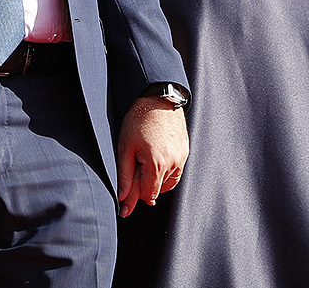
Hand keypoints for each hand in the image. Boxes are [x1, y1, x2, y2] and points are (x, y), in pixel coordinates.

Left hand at [115, 95, 188, 216]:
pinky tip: (155, 165)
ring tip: (143, 171)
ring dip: (156, 182)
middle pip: (158, 190)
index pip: (148, 193)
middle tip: (130, 193)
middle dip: (144, 191)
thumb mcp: (125, 147)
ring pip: (168, 182)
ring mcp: (181, 157)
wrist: (158, 98)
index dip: (135, 199)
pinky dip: (165, 173)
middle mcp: (173, 163)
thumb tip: (123, 197)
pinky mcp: (185, 151)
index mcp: (156, 164)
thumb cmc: (138, 120)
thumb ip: (125, 174)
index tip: (125, 210)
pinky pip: (176, 171)